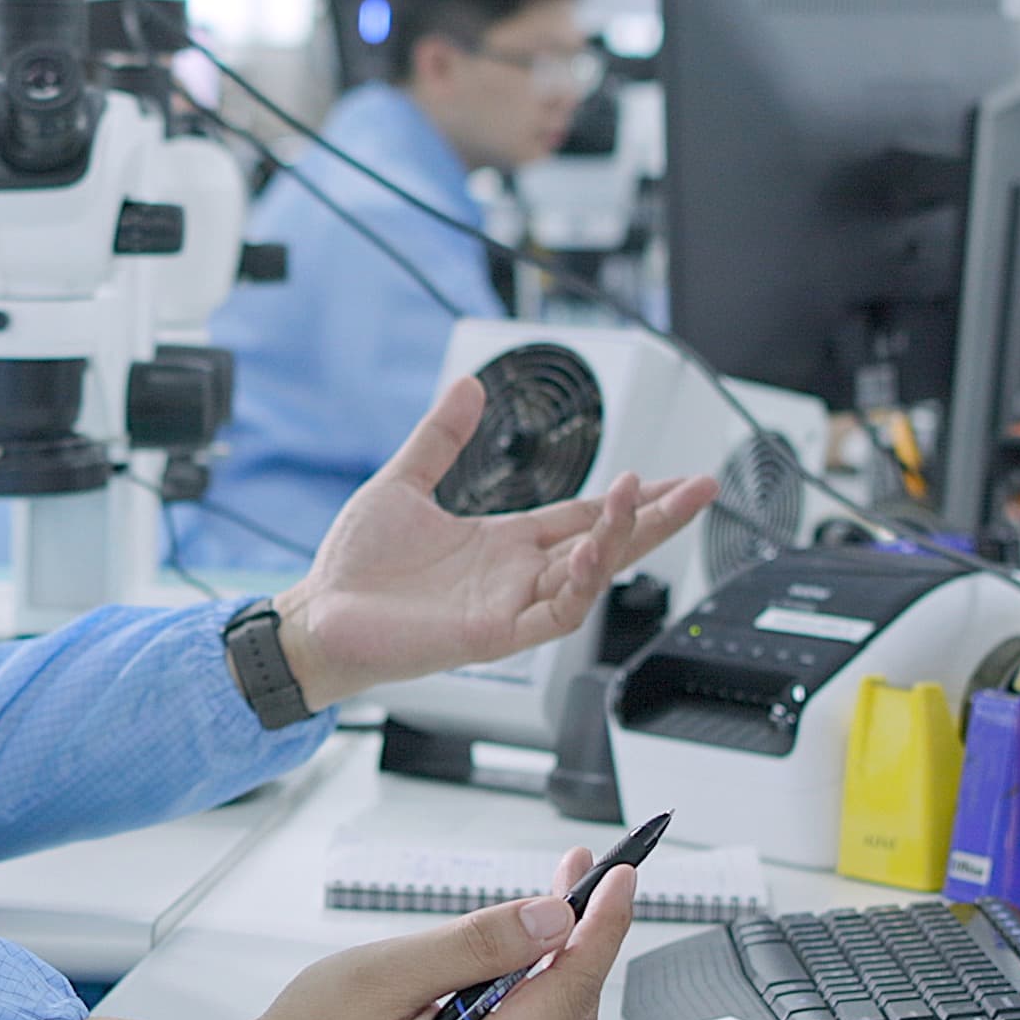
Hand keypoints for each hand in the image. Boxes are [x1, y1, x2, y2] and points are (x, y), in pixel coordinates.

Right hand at [33, 852, 638, 1019]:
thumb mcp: (382, 973)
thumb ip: (473, 945)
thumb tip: (552, 917)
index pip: (567, 993)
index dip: (602, 928)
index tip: (622, 877)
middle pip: (574, 1018)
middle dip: (583, 941)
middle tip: (578, 875)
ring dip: (563, 974)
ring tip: (550, 910)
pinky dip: (538, 1011)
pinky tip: (520, 969)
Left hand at [271, 374, 718, 706]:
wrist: (316, 616)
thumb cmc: (355, 566)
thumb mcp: (402, 483)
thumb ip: (440, 437)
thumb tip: (467, 384)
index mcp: (502, 543)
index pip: (581, 517)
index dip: (625, 498)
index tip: (667, 476)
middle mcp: (515, 575)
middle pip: (605, 543)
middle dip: (655, 516)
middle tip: (704, 486)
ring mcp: (509, 605)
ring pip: (589, 576)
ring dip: (622, 538)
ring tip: (649, 497)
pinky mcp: (493, 634)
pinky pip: (554, 613)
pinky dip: (580, 584)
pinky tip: (594, 551)